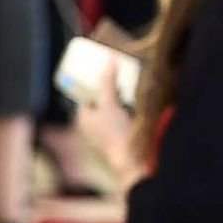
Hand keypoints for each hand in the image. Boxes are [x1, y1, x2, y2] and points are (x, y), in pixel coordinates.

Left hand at [74, 61, 140, 189]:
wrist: (133, 161)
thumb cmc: (115, 132)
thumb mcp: (110, 103)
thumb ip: (108, 83)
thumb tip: (109, 60)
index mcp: (83, 118)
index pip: (87, 96)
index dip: (96, 85)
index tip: (108, 74)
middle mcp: (92, 127)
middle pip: (100, 103)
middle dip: (111, 92)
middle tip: (122, 80)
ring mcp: (106, 134)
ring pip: (112, 111)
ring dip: (121, 101)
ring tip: (131, 90)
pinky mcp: (120, 139)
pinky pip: (122, 120)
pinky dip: (128, 112)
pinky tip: (138, 108)